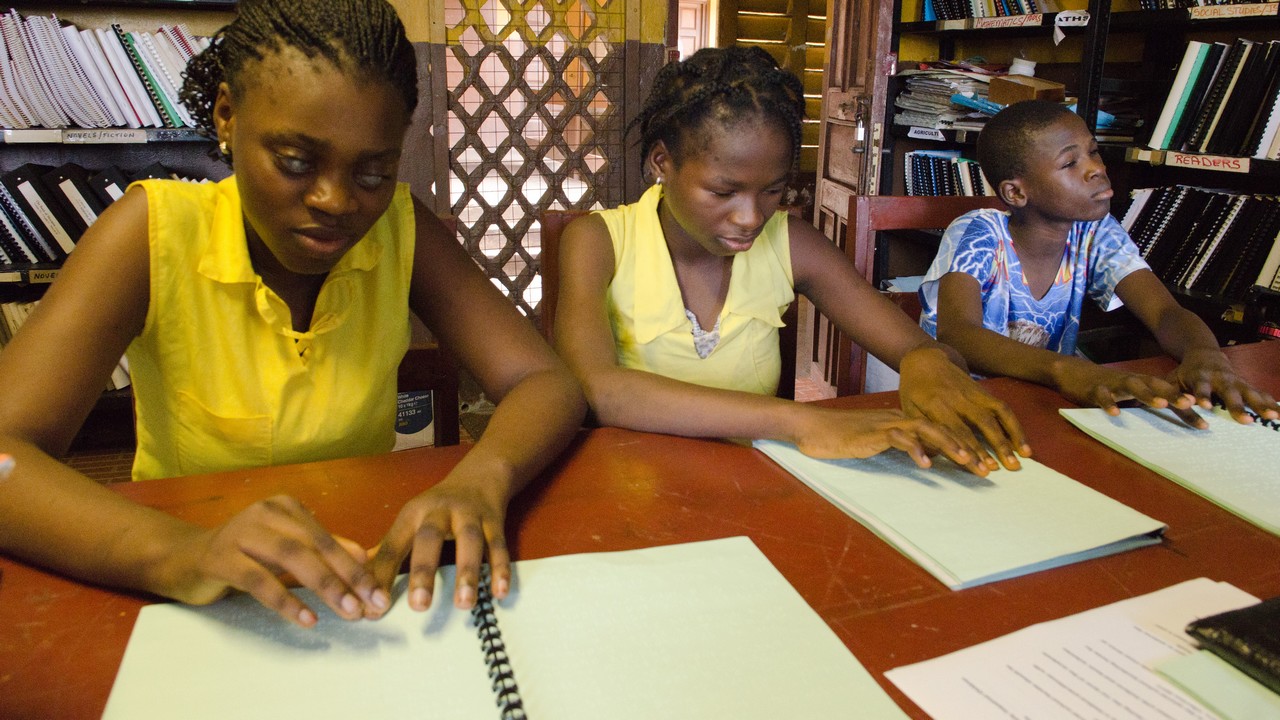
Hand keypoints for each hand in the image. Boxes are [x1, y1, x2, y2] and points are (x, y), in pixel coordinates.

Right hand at [166, 495, 388, 627]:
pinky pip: (259, 580)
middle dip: (347, 578)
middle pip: (314, 546)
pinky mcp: (220, 557)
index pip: (328, 540)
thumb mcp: (286, 549)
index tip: (379, 595)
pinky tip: (307, 618)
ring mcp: (241, 532)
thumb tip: (364, 557)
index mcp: (286, 508)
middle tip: (371, 606)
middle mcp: (266, 512)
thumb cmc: (242, 555)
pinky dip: (285, 600)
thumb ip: (322, 550)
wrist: (183, 559)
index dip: (355, 568)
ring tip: (347, 612)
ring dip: (324, 586)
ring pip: (291, 558)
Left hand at [370, 473, 509, 613]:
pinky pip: (499, 545)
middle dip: (423, 571)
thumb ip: (387, 552)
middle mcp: (440, 511)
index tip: (374, 607)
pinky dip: (500, 569)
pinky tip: (499, 593)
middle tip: (419, 606)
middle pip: (429, 538)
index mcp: (412, 514)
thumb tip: (360, 586)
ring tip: (464, 604)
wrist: (479, 476)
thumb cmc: (438, 508)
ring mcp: (470, 515)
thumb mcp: (410, 522)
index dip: (382, 575)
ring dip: (467, 572)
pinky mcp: (495, 521)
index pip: (392, 546)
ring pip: (470, 541)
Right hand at [791, 405, 993, 476]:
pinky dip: (914, 449)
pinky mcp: (872, 434)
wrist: (811, 427)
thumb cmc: (841, 438)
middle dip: (966, 447)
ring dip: (949, 445)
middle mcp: (900, 419)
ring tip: (967, 461)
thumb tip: (929, 457)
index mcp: (903, 421)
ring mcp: (886, 425)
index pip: (940, 430)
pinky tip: (925, 464)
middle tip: (986, 467)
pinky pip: (898, 438)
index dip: (963, 445)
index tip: (983, 463)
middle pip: (941, 429)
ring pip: (927, 430)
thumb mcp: (878, 444)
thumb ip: (903, 446)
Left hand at [897, 348, 1029, 470]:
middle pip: (977, 426)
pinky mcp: (984, 392)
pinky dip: (1015, 427)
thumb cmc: (914, 390)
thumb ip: (919, 432)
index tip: (977, 467)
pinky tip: (1023, 445)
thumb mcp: (908, 409)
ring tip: (1018, 461)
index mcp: (935, 404)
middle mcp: (957, 398)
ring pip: (994, 417)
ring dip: (1007, 439)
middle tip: (996, 470)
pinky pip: (1003, 409)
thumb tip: (930, 458)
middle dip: (988, 449)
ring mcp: (973, 394)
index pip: (953, 430)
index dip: (966, 449)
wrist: (927, 360)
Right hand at [1052, 356, 1201, 424]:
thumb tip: (1173, 422)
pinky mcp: (1094, 389)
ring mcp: (1114, 384)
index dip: (1187, 409)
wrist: (1074, 372)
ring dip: (1147, 394)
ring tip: (1161, 404)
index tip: (1205, 425)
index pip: (1169, 396)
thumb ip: (1148, 405)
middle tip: (1191, 403)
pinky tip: (1114, 414)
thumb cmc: (1107, 388)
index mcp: (1144, 385)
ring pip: (1133, 386)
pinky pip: (1103, 396)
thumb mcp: (1130, 396)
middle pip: (1157, 386)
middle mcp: (1132, 381)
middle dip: (1174, 395)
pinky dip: (1109, 403)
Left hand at [1168, 349, 1279, 423]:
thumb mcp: (1173, 381)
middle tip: (1245, 420)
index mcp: (1200, 377)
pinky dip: (1272, 403)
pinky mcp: (1247, 385)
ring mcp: (1237, 381)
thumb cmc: (1186, 374)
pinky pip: (1262, 395)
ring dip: (1262, 405)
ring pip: (1250, 392)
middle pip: (1230, 391)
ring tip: (1273, 417)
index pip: (1201, 386)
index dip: (1203, 395)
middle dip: (1238, 405)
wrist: (1204, 355)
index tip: (1206, 406)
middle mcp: (1221, 378)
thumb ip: (1173, 395)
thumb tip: (1171, 405)